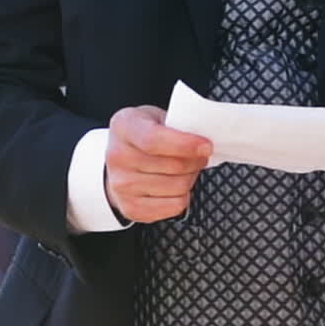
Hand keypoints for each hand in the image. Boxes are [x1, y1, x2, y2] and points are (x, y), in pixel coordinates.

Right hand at [105, 105, 212, 223]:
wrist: (119, 157)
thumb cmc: (141, 134)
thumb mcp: (155, 117)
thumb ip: (176, 124)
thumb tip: (203, 140)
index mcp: (124, 127)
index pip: (154, 140)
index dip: (185, 145)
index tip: (206, 146)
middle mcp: (117, 157)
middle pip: (171, 166)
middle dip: (195, 161)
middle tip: (201, 155)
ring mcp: (121, 186)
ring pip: (176, 187)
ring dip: (190, 178)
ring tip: (187, 169)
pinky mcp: (131, 208)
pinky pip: (173, 207)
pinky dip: (183, 196)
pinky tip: (177, 184)